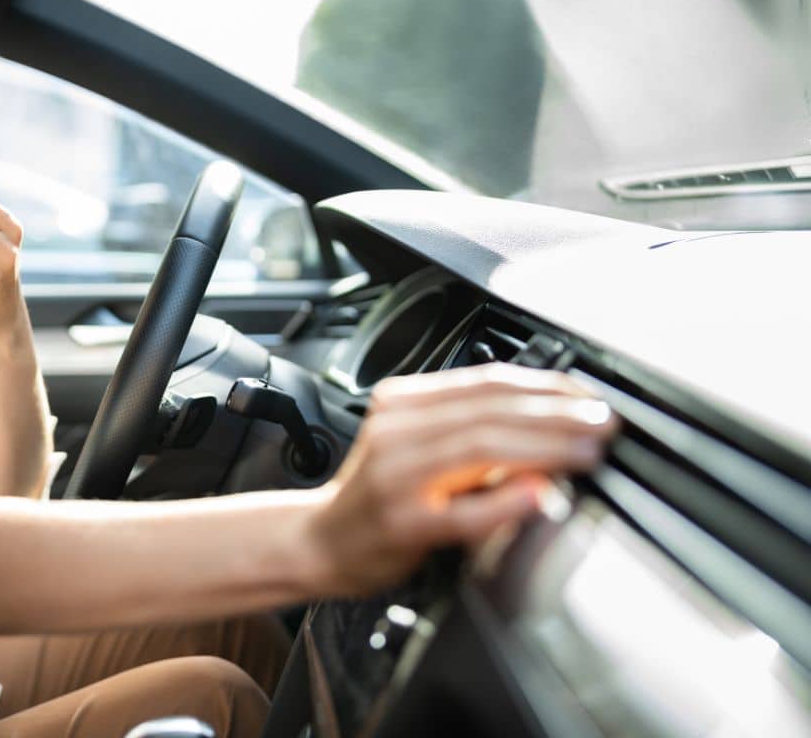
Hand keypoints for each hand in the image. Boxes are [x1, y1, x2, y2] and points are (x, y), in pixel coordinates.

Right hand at [307, 363, 617, 596]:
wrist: (320, 541)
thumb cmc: (375, 496)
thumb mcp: (414, 444)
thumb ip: (467, 429)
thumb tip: (547, 421)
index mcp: (402, 403)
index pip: (484, 383)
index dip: (544, 386)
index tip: (588, 397)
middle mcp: (396, 430)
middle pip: (489, 411)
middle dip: (557, 414)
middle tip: (603, 422)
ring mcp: (396, 476)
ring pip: (482, 447)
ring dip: (545, 447)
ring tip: (588, 451)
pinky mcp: (402, 524)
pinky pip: (463, 510)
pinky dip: (506, 500)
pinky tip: (540, 494)